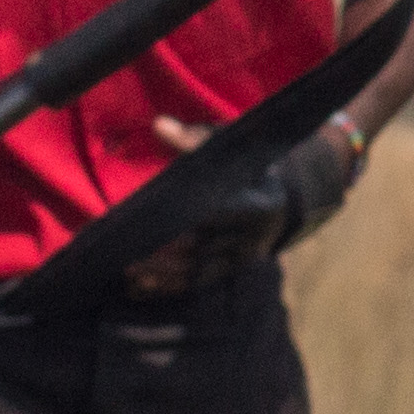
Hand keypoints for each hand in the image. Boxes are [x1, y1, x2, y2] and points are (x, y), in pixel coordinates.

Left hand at [141, 110, 365, 271]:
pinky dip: (169, 286)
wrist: (289, 195)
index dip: (180, 221)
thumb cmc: (252, 163)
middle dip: (161, 255)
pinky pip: (200, 282)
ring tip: (127, 275)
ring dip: (161, 276)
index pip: (214, 214)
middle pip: (200, 248)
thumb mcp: (231, 144)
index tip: (145, 224)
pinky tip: (140, 289)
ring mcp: (244, 257)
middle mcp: (252, 235)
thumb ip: (195, 138)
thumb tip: (160, 125)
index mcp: (257, 203)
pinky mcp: (235, 269)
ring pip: (199, 271)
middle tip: (124, 256)